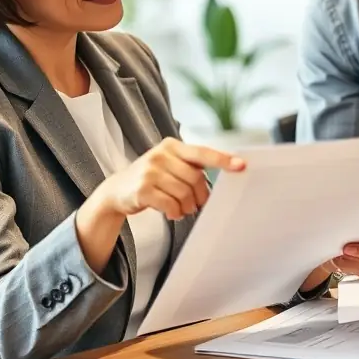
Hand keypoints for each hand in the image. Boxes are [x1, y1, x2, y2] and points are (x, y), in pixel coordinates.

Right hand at [102, 137, 244, 219]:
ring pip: (184, 193)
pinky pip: (170, 204)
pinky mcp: (142, 189)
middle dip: (200, 196)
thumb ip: (190, 167)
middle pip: (195, 178)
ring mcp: (150, 171)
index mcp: (172, 146)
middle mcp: (160, 155)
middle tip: (196, 205)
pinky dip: (175, 212)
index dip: (223, 160)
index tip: (242, 165)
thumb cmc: (152, 179)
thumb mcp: (169, 165)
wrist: (117, 191)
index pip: (202, 153)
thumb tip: (221, 176)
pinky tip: (171, 213)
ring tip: (182, 209)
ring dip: (187, 207)